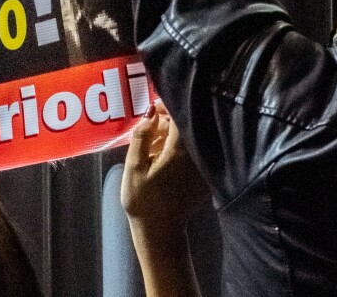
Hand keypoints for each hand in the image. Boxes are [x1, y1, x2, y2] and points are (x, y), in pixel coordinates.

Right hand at [121, 101, 209, 227]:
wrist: (160, 231)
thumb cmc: (143, 199)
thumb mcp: (134, 166)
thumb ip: (142, 136)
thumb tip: (150, 112)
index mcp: (180, 151)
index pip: (180, 116)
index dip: (167, 106)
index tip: (153, 107)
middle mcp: (196, 156)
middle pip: (186, 126)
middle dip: (168, 121)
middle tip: (149, 127)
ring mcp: (202, 167)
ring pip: (189, 139)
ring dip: (172, 135)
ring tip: (153, 144)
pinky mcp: (203, 177)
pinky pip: (193, 153)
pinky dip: (179, 148)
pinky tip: (162, 157)